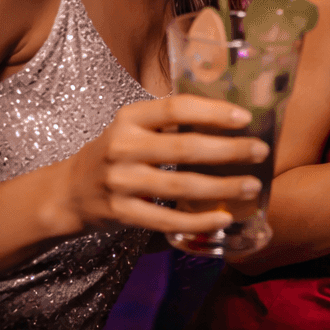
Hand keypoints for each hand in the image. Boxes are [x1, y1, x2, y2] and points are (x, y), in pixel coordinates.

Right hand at [49, 95, 269, 237]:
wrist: (68, 191)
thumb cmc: (114, 153)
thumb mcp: (133, 127)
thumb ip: (168, 119)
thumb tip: (227, 114)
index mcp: (129, 118)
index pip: (176, 108)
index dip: (212, 112)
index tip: (245, 118)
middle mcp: (123, 147)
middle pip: (184, 148)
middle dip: (228, 150)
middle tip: (260, 151)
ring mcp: (120, 182)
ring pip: (180, 186)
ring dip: (221, 187)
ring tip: (251, 185)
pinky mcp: (121, 213)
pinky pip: (166, 219)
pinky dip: (197, 221)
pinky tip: (222, 217)